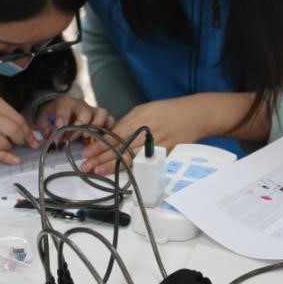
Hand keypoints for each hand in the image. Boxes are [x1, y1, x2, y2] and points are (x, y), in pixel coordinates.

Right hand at [0, 92, 37, 164]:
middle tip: (20, 143)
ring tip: (6, 145)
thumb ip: (6, 115)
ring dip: (10, 148)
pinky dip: (4, 157)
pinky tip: (11, 159)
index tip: (33, 140)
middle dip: (21, 140)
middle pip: (13, 130)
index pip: (18, 118)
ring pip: (3, 143)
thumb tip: (28, 133)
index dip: (28, 132)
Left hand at [35, 96, 113, 140]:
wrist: (60, 110)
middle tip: (72, 139)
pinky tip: (100, 140)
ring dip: (96, 127)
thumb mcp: (43, 120)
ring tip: (87, 139)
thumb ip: (44, 129)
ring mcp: (93, 110)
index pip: (64, 108)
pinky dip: (108, 130)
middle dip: (80, 127)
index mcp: (65, 102)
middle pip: (85, 112)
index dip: (61, 122)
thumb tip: (46, 140)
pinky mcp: (102, 118)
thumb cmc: (52, 116)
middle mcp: (81, 104)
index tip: (58, 136)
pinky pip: (111, 121)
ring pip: (102, 113)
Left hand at [80, 96, 211, 174]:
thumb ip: (128, 122)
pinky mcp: (166, 155)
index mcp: (141, 118)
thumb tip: (111, 135)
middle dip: (101, 158)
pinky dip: (131, 169)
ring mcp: (157, 145)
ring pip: (131, 158)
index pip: (116, 134)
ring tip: (97, 172)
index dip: (100, 144)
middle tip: (86, 166)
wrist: (196, 115)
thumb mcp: (145, 109)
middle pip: (121, 148)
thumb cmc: (168, 110)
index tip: (87, 152)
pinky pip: (145, 163)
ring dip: (112, 166)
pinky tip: (120, 174)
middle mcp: (148, 133)